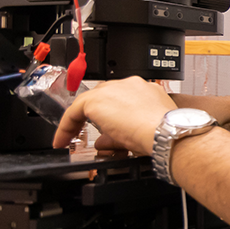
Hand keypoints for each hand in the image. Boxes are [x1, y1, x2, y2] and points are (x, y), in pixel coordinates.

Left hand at [52, 76, 177, 153]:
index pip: (122, 98)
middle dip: (97, 115)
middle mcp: (130, 85)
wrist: (166, 132)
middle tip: (90, 132)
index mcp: (147, 90)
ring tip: (74, 137)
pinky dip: (66, 126)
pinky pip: (73, 112)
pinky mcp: (96, 100)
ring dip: (82, 120)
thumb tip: (103, 143)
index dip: (112, 113)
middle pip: (104, 96)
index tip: (109, 126)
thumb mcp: (145, 130)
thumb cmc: (165, 133)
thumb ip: (121, 134)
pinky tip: (63, 140)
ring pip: (90, 102)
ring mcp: (112, 90)